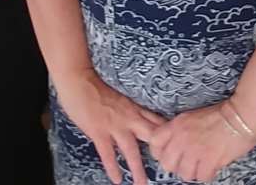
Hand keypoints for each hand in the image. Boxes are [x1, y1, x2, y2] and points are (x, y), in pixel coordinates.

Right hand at [56, 68, 166, 184]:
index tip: (176, 146)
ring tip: (142, 183)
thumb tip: (139, 119)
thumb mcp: (120, 97)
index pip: (157, 122)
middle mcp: (129, 117)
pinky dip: (113, 167)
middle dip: (159, 153)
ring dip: (138, 168)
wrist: (79, 80)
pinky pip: (108, 154)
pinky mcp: (99, 132)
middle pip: (150, 137)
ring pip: (132, 150)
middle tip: (166, 169)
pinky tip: (117, 179)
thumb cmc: (96, 86)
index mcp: (134, 108)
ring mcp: (114, 126)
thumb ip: (130, 109)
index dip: (168, 135)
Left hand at [150, 103, 255, 182]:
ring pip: (184, 174)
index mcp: (176, 125)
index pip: (154, 143)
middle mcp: (182, 138)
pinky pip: (201, 177)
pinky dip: (207, 174)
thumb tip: (171, 146)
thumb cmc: (219, 115)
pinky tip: (212, 167)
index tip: (168, 155)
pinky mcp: (209, 160)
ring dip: (193, 172)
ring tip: (201, 165)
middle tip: (187, 163)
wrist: (240, 115)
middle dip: (177, 166)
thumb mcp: (190, 117)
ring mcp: (195, 150)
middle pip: (167, 164)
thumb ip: (177, 131)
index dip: (159, 153)